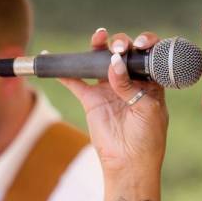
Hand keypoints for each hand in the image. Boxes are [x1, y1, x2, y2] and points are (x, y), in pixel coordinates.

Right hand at [59, 29, 168, 176]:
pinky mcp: (91, 99)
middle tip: (118, 48)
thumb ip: (130, 85)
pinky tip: (52, 58)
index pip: (146, 55)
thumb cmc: (148, 137)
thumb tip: (114, 62)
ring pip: (99, 61)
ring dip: (97, 46)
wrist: (129, 162)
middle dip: (120, 43)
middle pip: (121, 52)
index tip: (141, 44)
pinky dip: (64, 71)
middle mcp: (129, 80)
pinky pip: (75, 81)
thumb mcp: (147, 108)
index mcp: (149, 80)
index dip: (145, 43)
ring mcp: (108, 88)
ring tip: (98, 38)